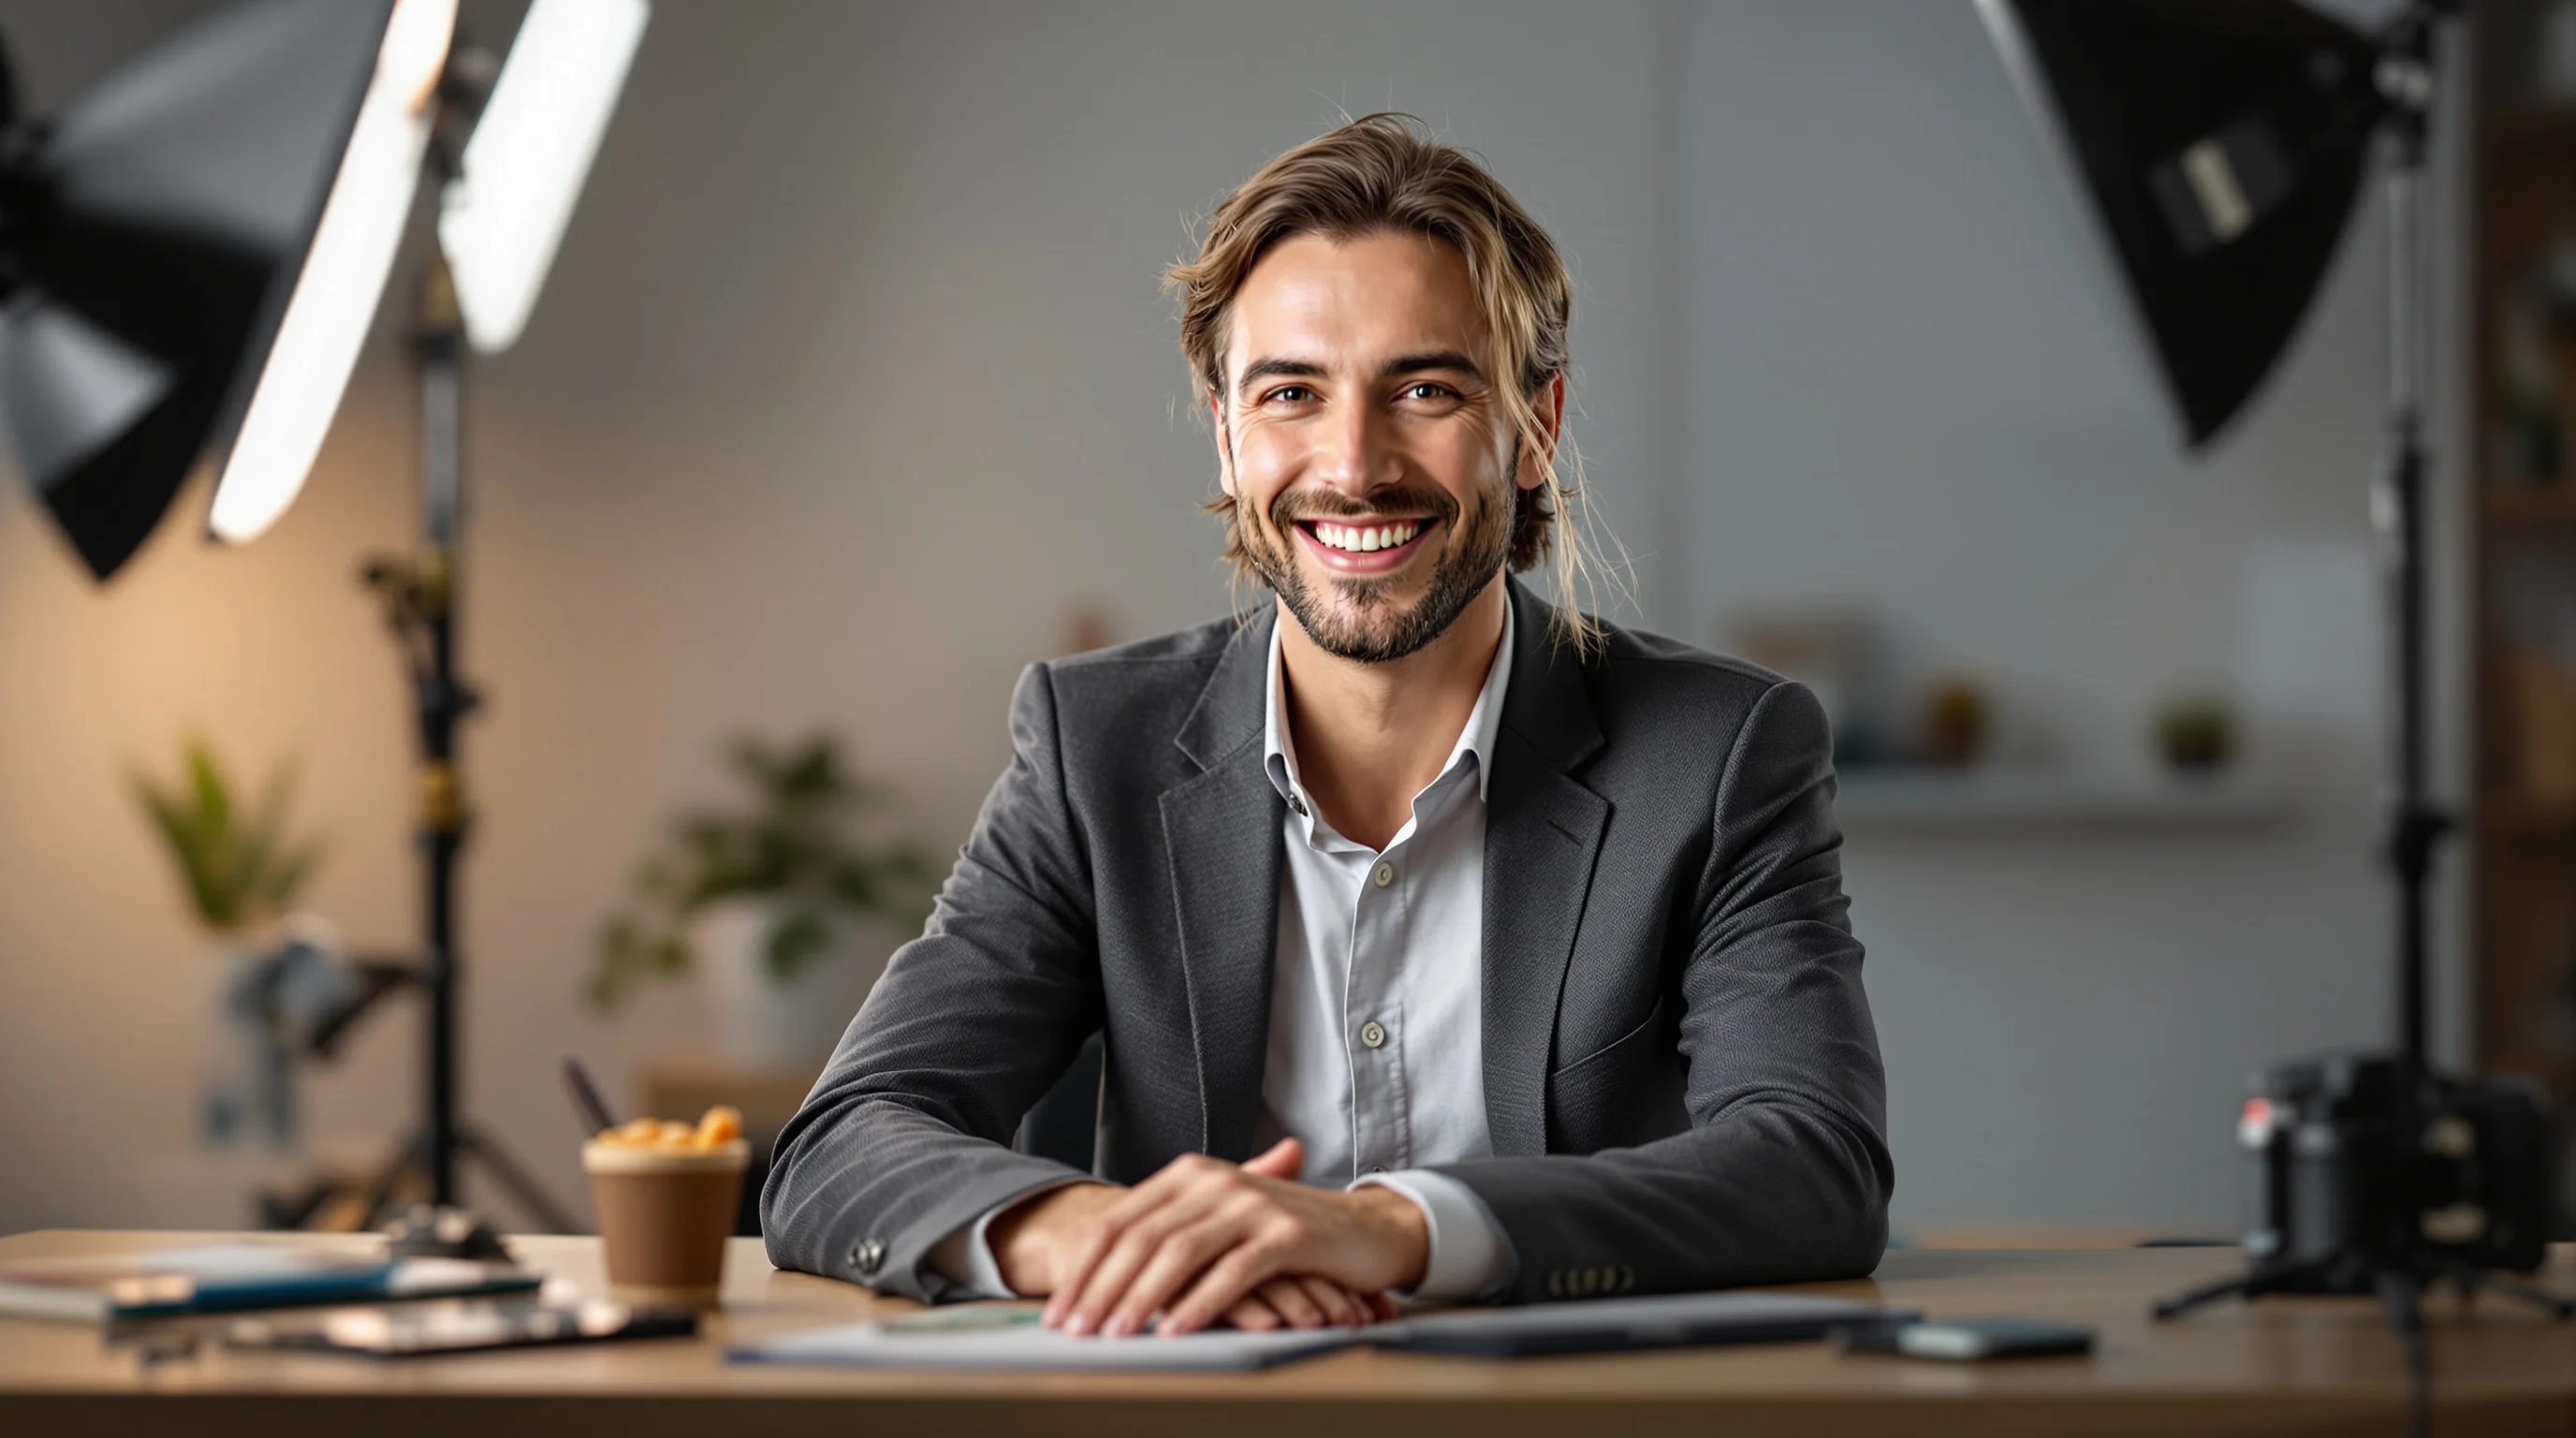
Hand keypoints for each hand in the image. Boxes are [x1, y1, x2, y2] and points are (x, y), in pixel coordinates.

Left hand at [984, 1161, 1387, 1334]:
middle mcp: (1215, 1180)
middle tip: (1074, 1331)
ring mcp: (1251, 1204)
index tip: (1058, 1311)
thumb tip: (1100, 1281)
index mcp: (1189, 1173)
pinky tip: (1175, 1330)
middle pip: (1140, 1238)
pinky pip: (1232, 1272)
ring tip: (1114, 1334)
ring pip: (1178, 1252)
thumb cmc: (1283, 1233)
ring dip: (1140, 1298)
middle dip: (1100, 1289)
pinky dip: (1199, 1304)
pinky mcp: (1286, 1235)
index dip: (1083, 1269)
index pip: (1119, 1221)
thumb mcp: (1218, 1225)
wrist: (1364, 1230)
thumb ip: (1168, 1237)